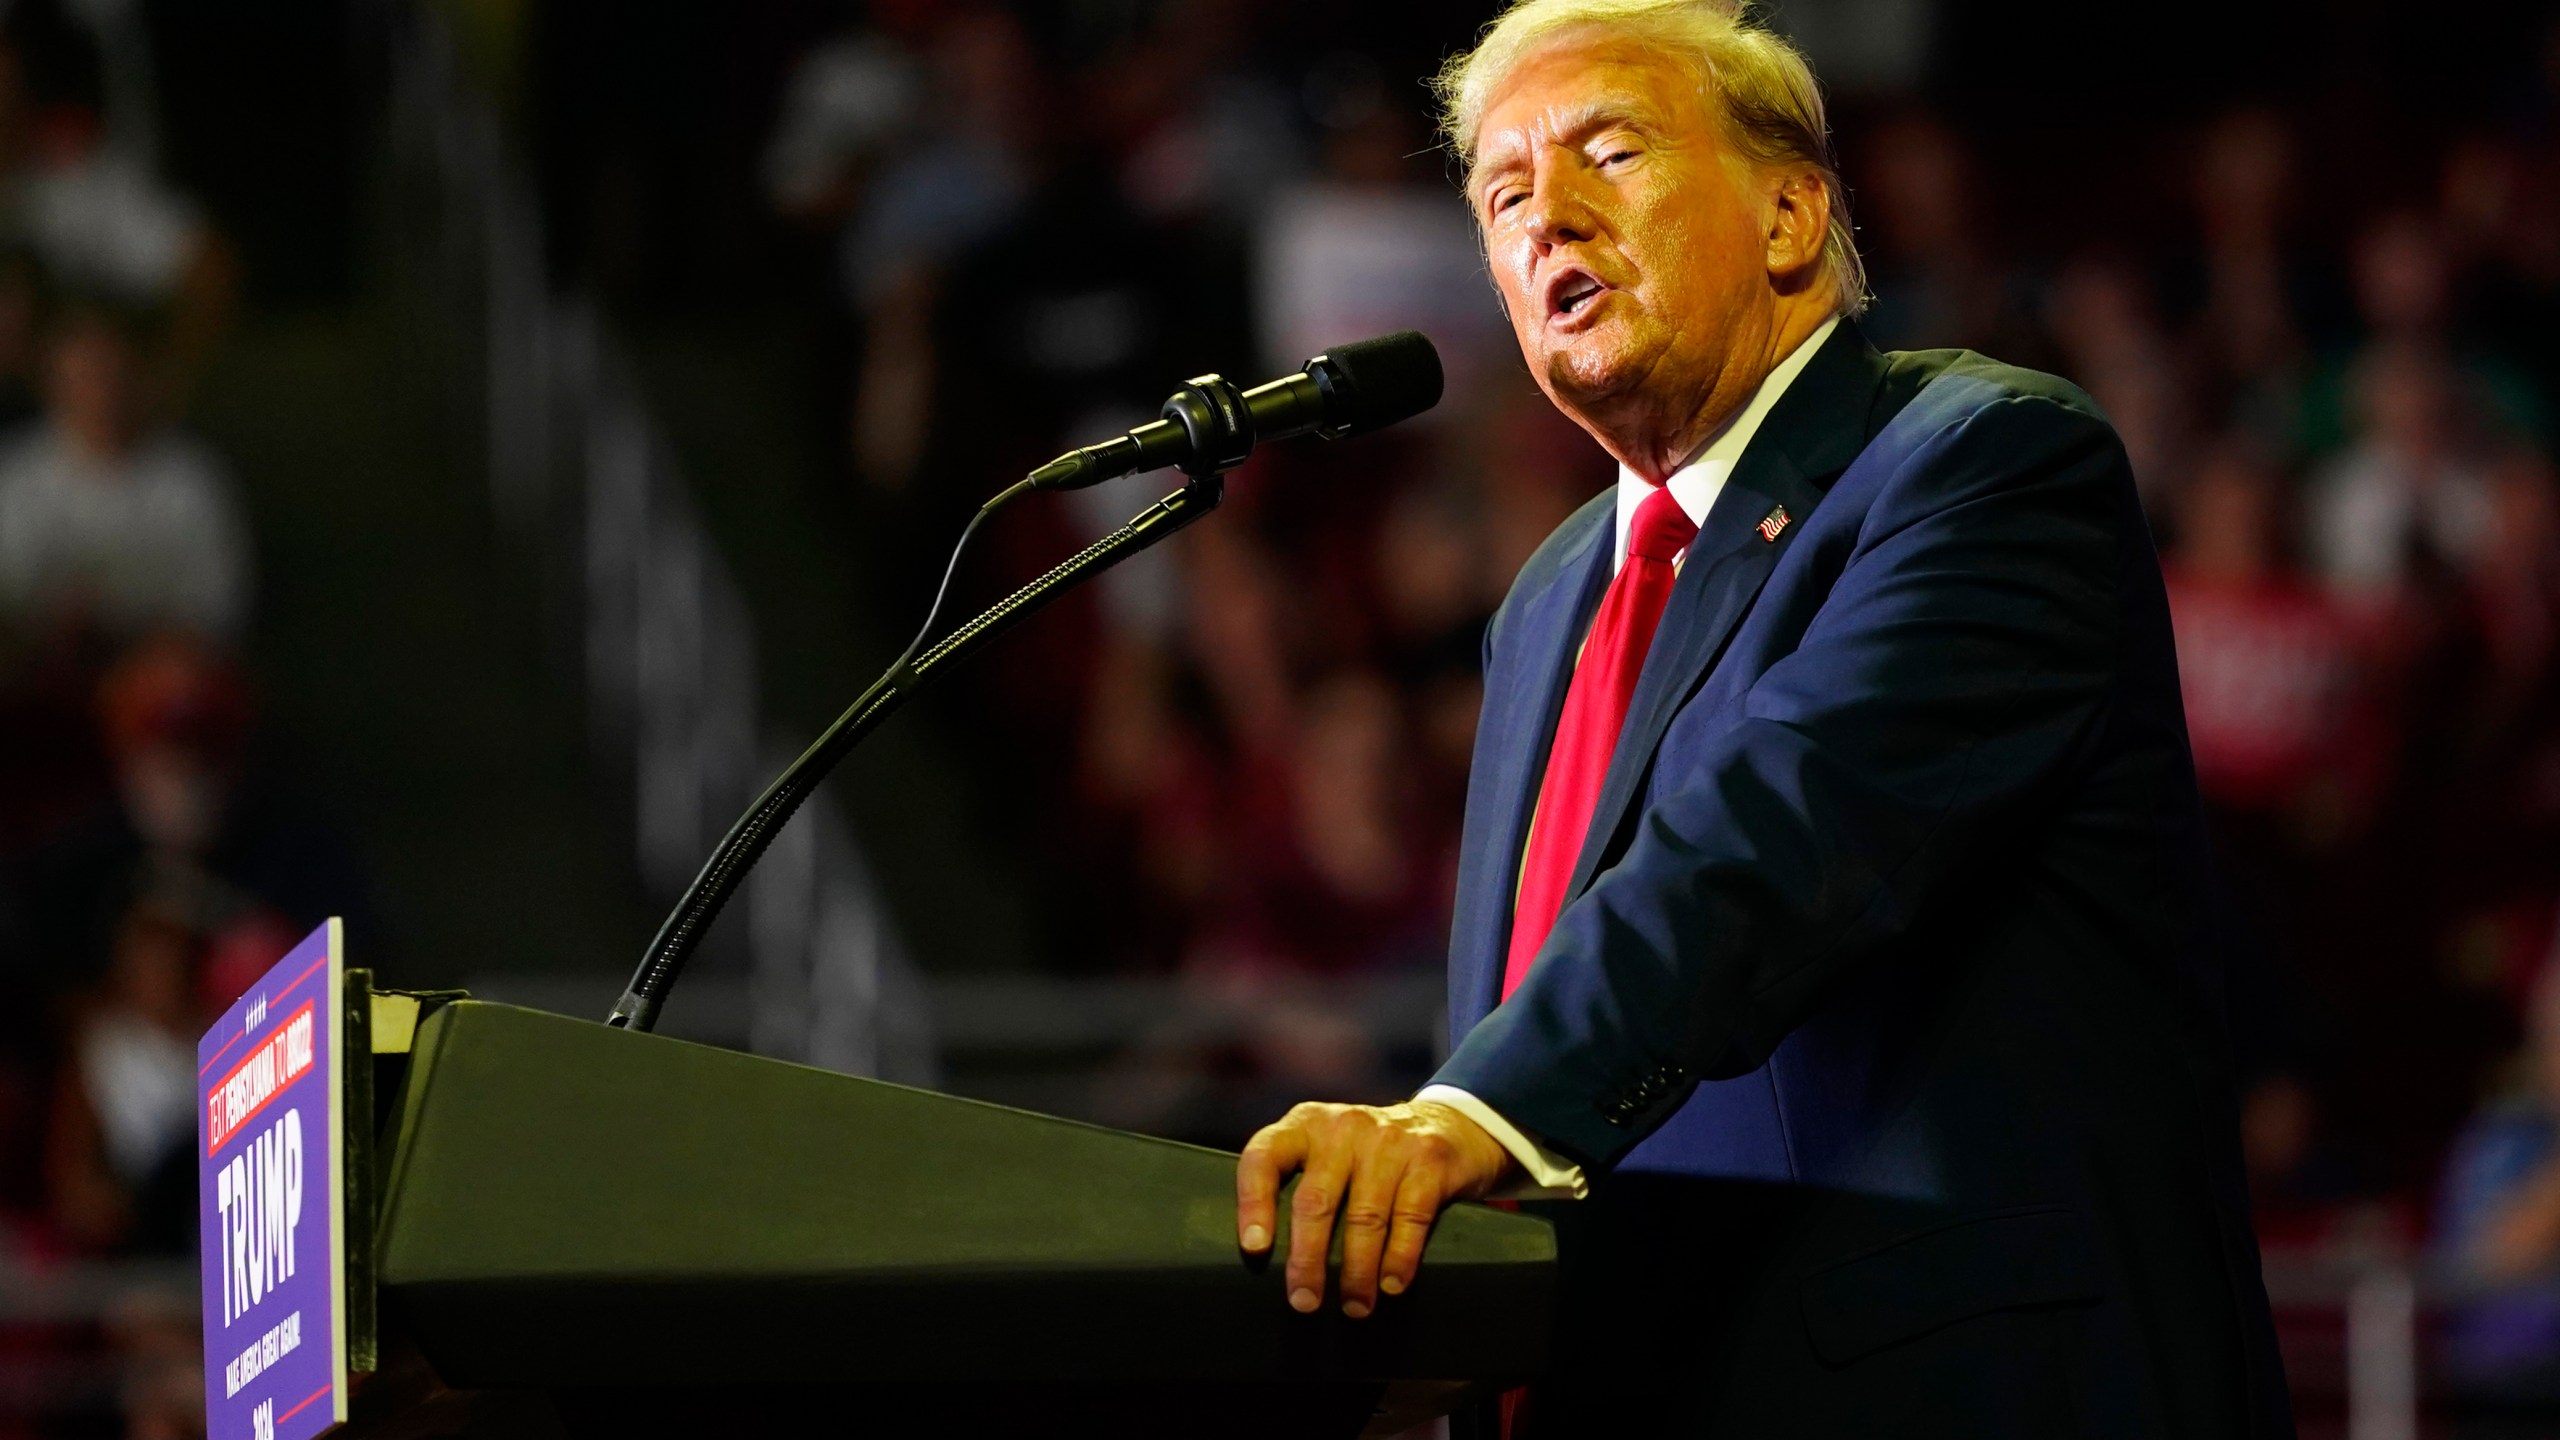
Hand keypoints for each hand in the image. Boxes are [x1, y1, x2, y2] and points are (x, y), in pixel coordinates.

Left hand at [1235, 1099, 1518, 1318]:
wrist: (1444, 1124)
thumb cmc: (1367, 1154)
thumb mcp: (1326, 1151)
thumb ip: (1298, 1184)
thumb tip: (1268, 1259)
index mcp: (1304, 1125)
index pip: (1264, 1157)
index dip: (1254, 1204)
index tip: (1255, 1248)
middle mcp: (1342, 1128)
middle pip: (1315, 1201)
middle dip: (1308, 1260)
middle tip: (1304, 1302)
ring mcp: (1388, 1141)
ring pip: (1364, 1217)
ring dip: (1356, 1272)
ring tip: (1354, 1306)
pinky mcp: (1428, 1159)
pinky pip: (1409, 1218)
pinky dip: (1399, 1258)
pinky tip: (1391, 1285)